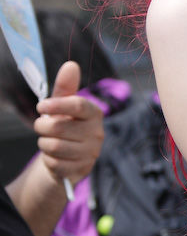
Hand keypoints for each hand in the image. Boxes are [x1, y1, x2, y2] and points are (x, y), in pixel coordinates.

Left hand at [33, 61, 103, 187]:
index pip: (78, 105)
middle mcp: (97, 133)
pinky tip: (54, 157)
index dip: (57, 104)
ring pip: (54, 146)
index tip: (41, 105)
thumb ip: (66, 86)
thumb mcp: (62, 106)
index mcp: (94, 113)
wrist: (67, 158)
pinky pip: (54, 163)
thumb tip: (71, 65)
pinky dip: (48, 160)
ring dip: (43, 144)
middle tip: (41, 126)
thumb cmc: (64, 126)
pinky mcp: (82, 170)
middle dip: (42, 127)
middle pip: (59, 127)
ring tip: (48, 142)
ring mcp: (91, 153)